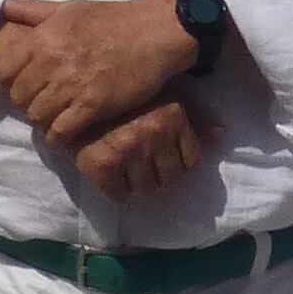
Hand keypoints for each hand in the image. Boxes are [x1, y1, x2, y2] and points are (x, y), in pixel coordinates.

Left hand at [0, 0, 199, 152]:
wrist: (155, 33)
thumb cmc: (113, 18)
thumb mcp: (71, 7)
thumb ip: (35, 11)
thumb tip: (5, 8)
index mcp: (44, 37)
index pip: (3, 71)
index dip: (7, 81)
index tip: (21, 84)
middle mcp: (52, 62)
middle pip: (18, 96)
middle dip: (26, 101)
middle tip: (40, 101)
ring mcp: (72, 86)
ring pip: (36, 115)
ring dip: (42, 120)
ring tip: (53, 116)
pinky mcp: (93, 106)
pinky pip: (61, 131)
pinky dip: (58, 136)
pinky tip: (65, 133)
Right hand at [70, 96, 214, 199]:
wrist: (71, 97)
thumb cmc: (122, 97)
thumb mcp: (163, 97)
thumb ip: (194, 119)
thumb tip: (220, 137)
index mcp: (172, 117)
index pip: (191, 161)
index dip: (178, 162)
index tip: (164, 159)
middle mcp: (153, 136)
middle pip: (170, 179)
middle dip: (159, 176)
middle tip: (144, 167)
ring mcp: (128, 153)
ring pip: (146, 190)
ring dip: (138, 185)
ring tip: (128, 171)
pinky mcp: (102, 167)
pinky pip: (119, 196)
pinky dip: (116, 192)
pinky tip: (111, 177)